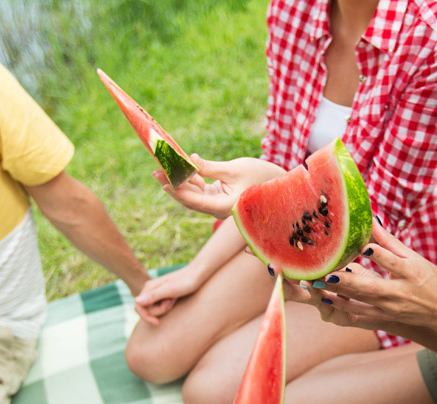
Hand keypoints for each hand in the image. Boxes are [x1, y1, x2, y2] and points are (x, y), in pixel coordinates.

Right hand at [132, 266, 202, 325]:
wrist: (197, 274)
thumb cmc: (186, 281)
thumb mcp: (170, 290)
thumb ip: (153, 296)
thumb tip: (136, 301)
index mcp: (149, 287)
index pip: (139, 307)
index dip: (146, 317)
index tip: (157, 323)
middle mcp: (150, 290)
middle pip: (147, 310)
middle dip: (160, 310)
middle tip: (172, 301)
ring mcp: (156, 293)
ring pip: (154, 309)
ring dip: (165, 308)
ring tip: (174, 299)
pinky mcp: (163, 295)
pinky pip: (159, 306)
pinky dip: (167, 307)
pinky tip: (175, 300)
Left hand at [155, 155, 286, 218]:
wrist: (280, 186)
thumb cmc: (262, 176)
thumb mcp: (235, 169)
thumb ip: (211, 168)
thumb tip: (191, 161)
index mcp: (225, 207)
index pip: (196, 201)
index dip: (179, 191)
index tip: (164, 181)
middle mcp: (219, 209)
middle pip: (190, 199)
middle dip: (173, 185)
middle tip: (156, 172)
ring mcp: (218, 204)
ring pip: (193, 195)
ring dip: (179, 182)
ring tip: (161, 169)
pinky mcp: (219, 196)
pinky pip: (200, 189)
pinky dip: (191, 179)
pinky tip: (179, 168)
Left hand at [294, 221, 436, 339]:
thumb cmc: (432, 280)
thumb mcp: (414, 258)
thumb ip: (389, 241)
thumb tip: (370, 219)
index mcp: (411, 272)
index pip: (393, 262)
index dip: (379, 255)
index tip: (363, 247)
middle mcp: (401, 292)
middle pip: (372, 287)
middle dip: (348, 282)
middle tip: (327, 273)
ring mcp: (392, 308)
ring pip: (362, 302)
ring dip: (339, 295)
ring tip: (319, 285)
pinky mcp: (386, 318)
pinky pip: (362, 315)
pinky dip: (344, 309)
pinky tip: (326, 301)